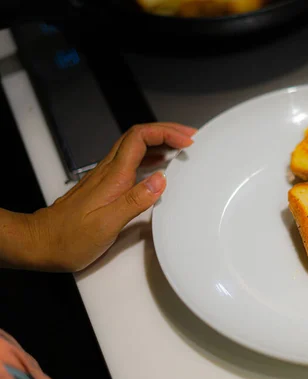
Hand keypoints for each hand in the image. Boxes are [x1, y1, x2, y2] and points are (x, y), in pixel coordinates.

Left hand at [30, 122, 195, 271]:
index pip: (139, 138)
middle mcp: (109, 171)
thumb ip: (135, 201)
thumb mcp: (106, 224)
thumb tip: (160, 180)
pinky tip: (159, 166)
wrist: (41, 243)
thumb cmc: (70, 237)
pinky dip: (150, 157)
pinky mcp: (105, 186)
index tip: (186, 141)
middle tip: (190, 136)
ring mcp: (106, 177)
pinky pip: (131, 161)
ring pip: (135, 147)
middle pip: (138, 136)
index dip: (165, 133)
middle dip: (167, 131)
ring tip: (181, 146)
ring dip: (160, 142)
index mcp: (113, 176)